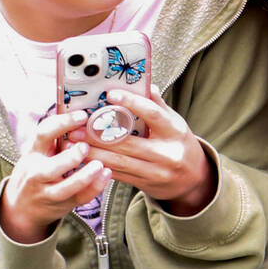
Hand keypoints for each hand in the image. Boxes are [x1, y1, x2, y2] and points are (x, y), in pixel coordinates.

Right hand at [0, 109, 107, 243]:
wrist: (21, 208)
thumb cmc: (35, 172)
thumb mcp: (36, 153)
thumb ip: (53, 139)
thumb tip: (81, 114)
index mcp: (32, 154)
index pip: (43, 134)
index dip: (63, 123)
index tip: (83, 116)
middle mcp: (37, 174)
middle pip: (52, 167)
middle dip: (71, 157)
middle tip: (86, 147)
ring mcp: (49, 192)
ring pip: (66, 187)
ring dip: (85, 176)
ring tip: (100, 164)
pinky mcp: (63, 205)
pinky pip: (80, 198)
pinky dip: (95, 187)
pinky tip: (107, 174)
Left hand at [69, 87, 214, 214]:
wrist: (194, 180)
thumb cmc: (180, 145)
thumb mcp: (175, 124)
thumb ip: (158, 106)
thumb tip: (145, 84)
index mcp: (175, 132)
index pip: (152, 114)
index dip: (131, 102)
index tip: (110, 94)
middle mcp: (167, 153)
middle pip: (128, 142)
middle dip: (99, 135)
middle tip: (78, 127)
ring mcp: (156, 171)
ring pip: (119, 161)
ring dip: (93, 152)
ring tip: (74, 143)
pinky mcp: (145, 184)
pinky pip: (118, 175)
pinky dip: (99, 166)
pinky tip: (84, 159)